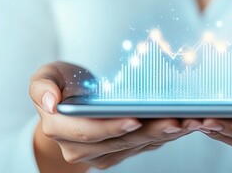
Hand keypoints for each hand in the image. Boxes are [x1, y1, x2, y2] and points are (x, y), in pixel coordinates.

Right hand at [29, 61, 202, 170]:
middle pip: (119, 143)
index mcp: (59, 129)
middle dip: (149, 132)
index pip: (87, 133)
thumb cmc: (62, 85)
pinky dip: (168, 135)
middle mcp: (79, 149)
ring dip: (166, 135)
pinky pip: (145, 146)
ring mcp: (100, 155)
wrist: (70, 103)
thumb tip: (50, 101)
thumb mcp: (46, 77)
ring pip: (137, 146)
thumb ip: (42, 86)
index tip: (134, 118)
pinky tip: (187, 124)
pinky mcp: (119, 155)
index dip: (111, 127)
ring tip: (190, 121)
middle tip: (176, 120)